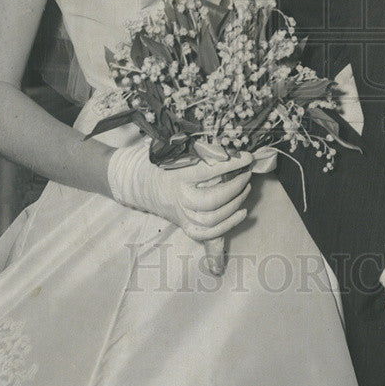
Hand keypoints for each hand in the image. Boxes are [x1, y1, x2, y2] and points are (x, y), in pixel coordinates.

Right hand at [107, 141, 252, 243]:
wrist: (137, 183)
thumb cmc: (159, 163)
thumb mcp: (176, 152)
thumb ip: (200, 152)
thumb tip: (229, 153)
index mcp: (176, 177)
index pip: (208, 171)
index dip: (231, 164)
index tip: (247, 158)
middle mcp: (178, 199)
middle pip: (212, 200)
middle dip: (235, 187)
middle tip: (247, 174)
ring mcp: (181, 215)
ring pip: (213, 218)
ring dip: (235, 204)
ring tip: (246, 189)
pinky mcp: (185, 226)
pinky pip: (208, 233)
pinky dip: (228, 225)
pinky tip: (242, 212)